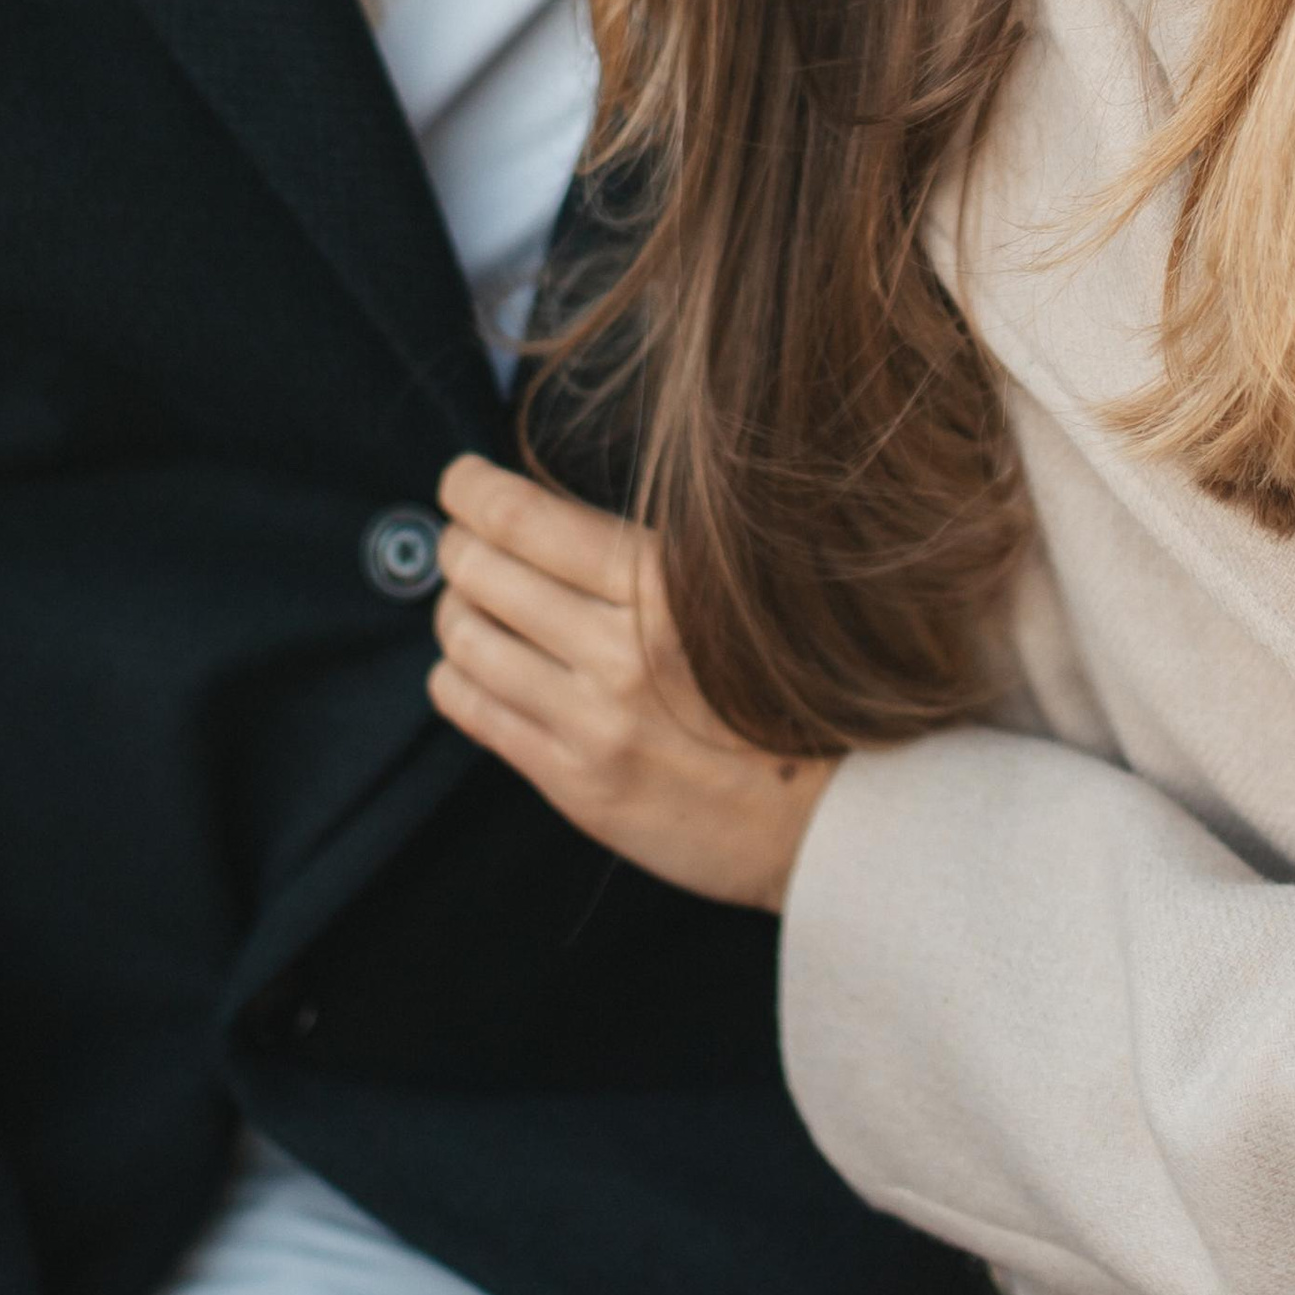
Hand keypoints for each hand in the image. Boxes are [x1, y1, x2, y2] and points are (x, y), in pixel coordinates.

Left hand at [428, 456, 835, 913]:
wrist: (840, 814)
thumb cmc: (792, 687)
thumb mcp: (731, 592)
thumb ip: (642, 556)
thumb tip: (540, 515)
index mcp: (665, 586)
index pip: (522, 520)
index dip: (471, 490)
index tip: (462, 481)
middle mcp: (620, 653)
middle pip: (480, 572)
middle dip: (456, 544)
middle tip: (465, 540)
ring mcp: (593, 725)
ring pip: (465, 642)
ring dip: (454, 611)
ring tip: (471, 604)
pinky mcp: (577, 785)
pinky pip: (474, 714)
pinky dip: (456, 677)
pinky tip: (476, 667)